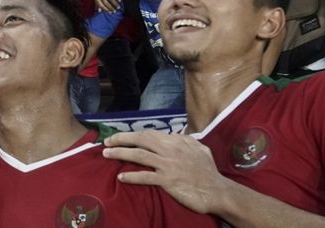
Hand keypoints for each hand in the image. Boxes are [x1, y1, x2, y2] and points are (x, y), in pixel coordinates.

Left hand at [92, 0, 120, 11]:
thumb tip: (99, 11)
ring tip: (118, 8)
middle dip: (110, 8)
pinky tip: (120, 1)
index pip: (99, 4)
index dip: (105, 9)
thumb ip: (97, 1)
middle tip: (115, 11)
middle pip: (105, 2)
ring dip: (115, 4)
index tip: (109, 13)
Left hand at [102, 131, 229, 214]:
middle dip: (121, 140)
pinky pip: (145, 177)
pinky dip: (132, 176)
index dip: (132, 134)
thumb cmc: (208, 170)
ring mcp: (168, 165)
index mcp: (176, 141)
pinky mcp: (168, 180)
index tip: (119, 137)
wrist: (217, 191)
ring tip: (106, 154)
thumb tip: (176, 134)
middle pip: (140, 140)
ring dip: (120, 154)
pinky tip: (121, 176)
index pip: (149, 134)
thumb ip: (185, 139)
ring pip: (139, 155)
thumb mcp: (199, 148)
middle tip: (106, 143)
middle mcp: (170, 150)